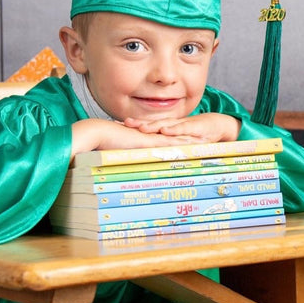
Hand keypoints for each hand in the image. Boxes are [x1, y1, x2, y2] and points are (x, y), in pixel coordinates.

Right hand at [70, 118, 196, 158]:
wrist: (97, 133)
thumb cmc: (101, 144)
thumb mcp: (114, 153)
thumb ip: (120, 157)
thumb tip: (116, 169)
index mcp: (143, 139)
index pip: (164, 141)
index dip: (177, 141)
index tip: (189, 144)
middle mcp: (149, 137)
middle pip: (174, 138)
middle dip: (189, 140)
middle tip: (204, 141)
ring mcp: (150, 139)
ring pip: (175, 140)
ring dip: (190, 142)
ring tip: (206, 143)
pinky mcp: (149, 142)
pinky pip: (170, 144)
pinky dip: (182, 145)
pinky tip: (194, 147)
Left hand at [122, 113, 239, 142]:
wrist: (218, 125)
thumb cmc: (197, 135)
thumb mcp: (180, 142)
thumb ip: (166, 145)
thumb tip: (149, 157)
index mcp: (167, 129)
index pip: (148, 127)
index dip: (135, 126)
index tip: (119, 126)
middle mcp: (173, 126)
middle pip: (153, 124)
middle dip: (138, 124)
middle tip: (124, 124)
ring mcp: (183, 126)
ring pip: (165, 125)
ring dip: (153, 126)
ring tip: (141, 128)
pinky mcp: (194, 128)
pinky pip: (182, 129)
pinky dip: (173, 129)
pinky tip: (165, 131)